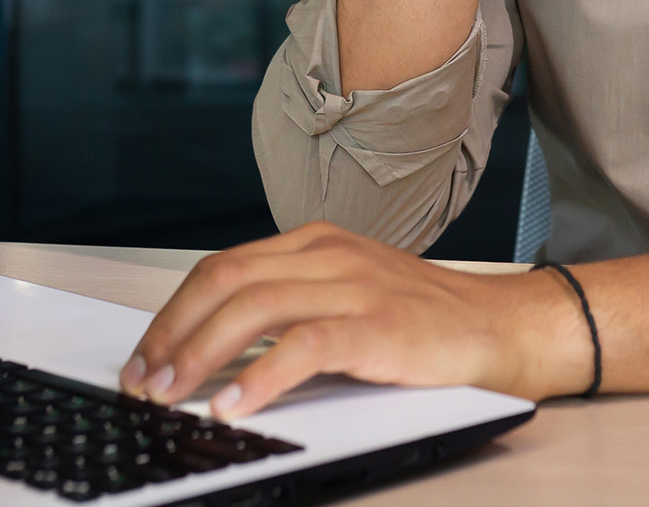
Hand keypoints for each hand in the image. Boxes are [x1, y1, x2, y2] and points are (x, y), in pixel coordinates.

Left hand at [118, 223, 587, 420]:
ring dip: (201, 356)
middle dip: (172, 334)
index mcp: (314, 243)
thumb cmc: (426, 321)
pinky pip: (304, 347)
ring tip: (174, 397)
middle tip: (145, 383)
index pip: (222, 268)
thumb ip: (292, 307)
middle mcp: (328, 255)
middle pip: (225, 282)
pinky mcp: (378, 326)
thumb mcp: (348, 294)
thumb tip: (217, 351)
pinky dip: (260, 378)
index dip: (173, 314)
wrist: (503, 327)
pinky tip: (235, 406)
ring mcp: (354, 286)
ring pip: (253, 309)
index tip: (145, 359)